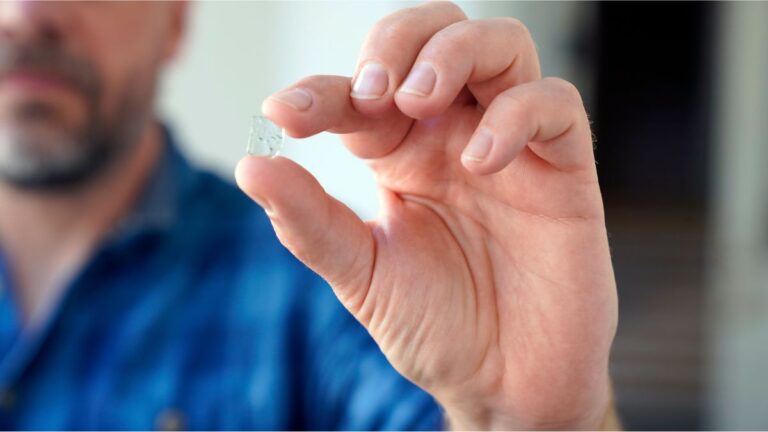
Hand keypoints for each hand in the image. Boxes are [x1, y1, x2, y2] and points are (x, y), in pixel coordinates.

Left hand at [236, 2, 617, 428]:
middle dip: (396, 42)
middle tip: (370, 93)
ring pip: (498, 45)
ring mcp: (511, 144)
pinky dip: (515, 114)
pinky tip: (481, 161)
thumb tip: (251, 167)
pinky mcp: (565, 166)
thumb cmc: (436, 325)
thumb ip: (310, 221)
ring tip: (418, 100)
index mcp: (399, 153)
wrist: (505, 382)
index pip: (358, 93)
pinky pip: (554, 104)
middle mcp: (454, 135)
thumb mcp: (361, 274)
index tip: (285, 113)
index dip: (320, 91)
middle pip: (435, 32)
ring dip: (451, 53)